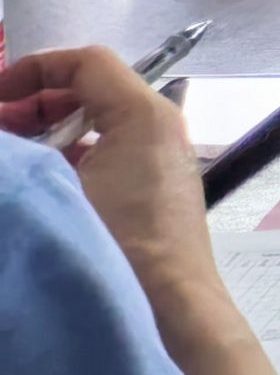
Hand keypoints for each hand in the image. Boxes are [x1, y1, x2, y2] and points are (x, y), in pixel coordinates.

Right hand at [0, 47, 228, 323]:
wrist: (169, 311)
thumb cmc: (113, 245)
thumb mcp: (54, 193)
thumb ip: (19, 163)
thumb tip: (8, 141)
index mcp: (143, 114)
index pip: (85, 62)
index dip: (32, 69)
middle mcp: (160, 127)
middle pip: (89, 90)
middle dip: (32, 102)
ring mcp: (161, 159)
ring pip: (95, 125)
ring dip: (46, 133)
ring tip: (9, 162)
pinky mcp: (154, 191)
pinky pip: (105, 155)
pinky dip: (67, 159)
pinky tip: (35, 188)